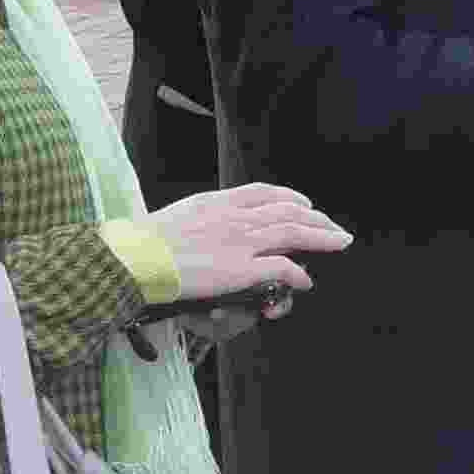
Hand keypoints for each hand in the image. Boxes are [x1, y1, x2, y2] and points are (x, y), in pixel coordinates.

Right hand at [145, 184, 350, 308]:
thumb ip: (199, 222)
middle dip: (316, 218)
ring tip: (339, 242)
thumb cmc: (145, 244)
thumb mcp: (176, 218)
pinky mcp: (240, 269)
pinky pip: (282, 268)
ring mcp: (240, 242)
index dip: (290, 197)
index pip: (263, 192)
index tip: (304, 203)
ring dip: (321, 237)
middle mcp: (234, 217)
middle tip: (334, 227)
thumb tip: (207, 235)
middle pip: (287, 210)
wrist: (135, 258)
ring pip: (293, 232)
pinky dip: (298, 273)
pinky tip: (306, 280)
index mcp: (217, 201)